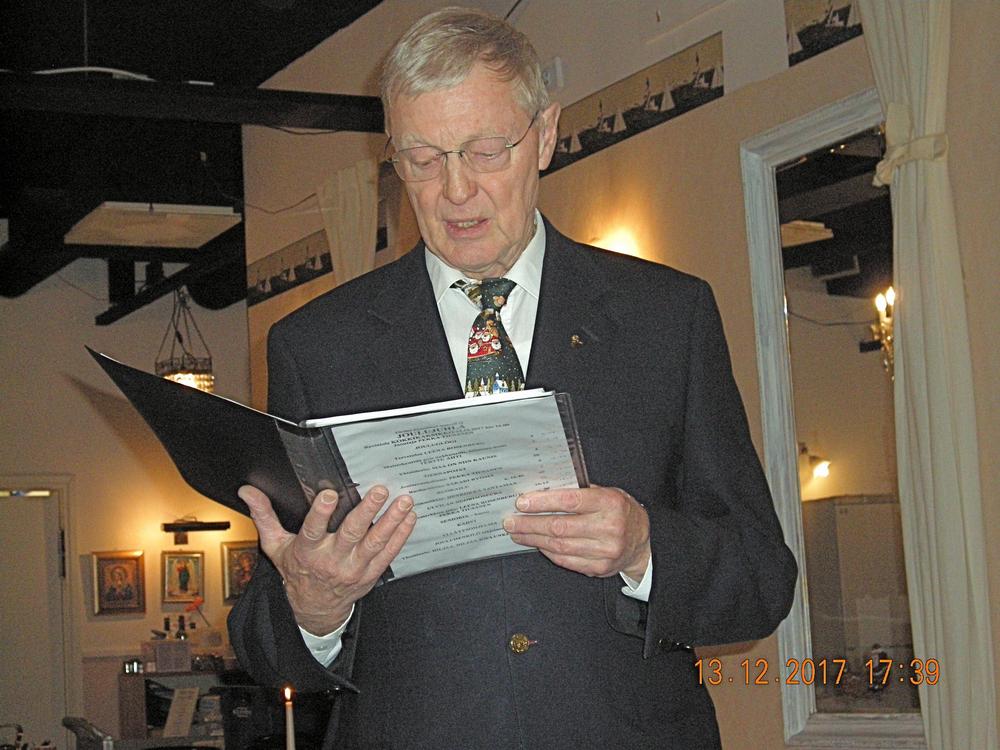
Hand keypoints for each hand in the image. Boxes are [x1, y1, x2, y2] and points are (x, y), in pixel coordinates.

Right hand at [238, 483, 416, 634]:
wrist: (313, 609)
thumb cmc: (296, 572)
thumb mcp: (276, 546)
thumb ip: (264, 516)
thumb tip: (248, 492)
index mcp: (308, 552)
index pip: (313, 531)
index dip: (321, 513)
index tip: (329, 494)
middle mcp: (332, 561)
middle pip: (351, 534)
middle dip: (367, 511)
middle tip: (379, 491)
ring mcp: (354, 569)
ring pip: (375, 543)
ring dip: (391, 520)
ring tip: (403, 501)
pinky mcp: (369, 574)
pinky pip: (388, 554)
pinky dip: (400, 535)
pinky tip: (409, 518)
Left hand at [502, 486, 649, 579]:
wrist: (642, 542)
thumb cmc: (619, 512)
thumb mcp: (607, 493)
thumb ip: (580, 492)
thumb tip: (542, 491)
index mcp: (610, 503)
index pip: (570, 501)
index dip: (543, 502)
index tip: (522, 503)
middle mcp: (609, 528)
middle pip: (560, 527)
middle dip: (530, 524)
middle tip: (511, 521)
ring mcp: (605, 551)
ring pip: (559, 546)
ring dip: (534, 539)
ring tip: (517, 533)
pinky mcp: (599, 568)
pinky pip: (565, 560)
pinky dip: (547, 551)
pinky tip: (536, 544)